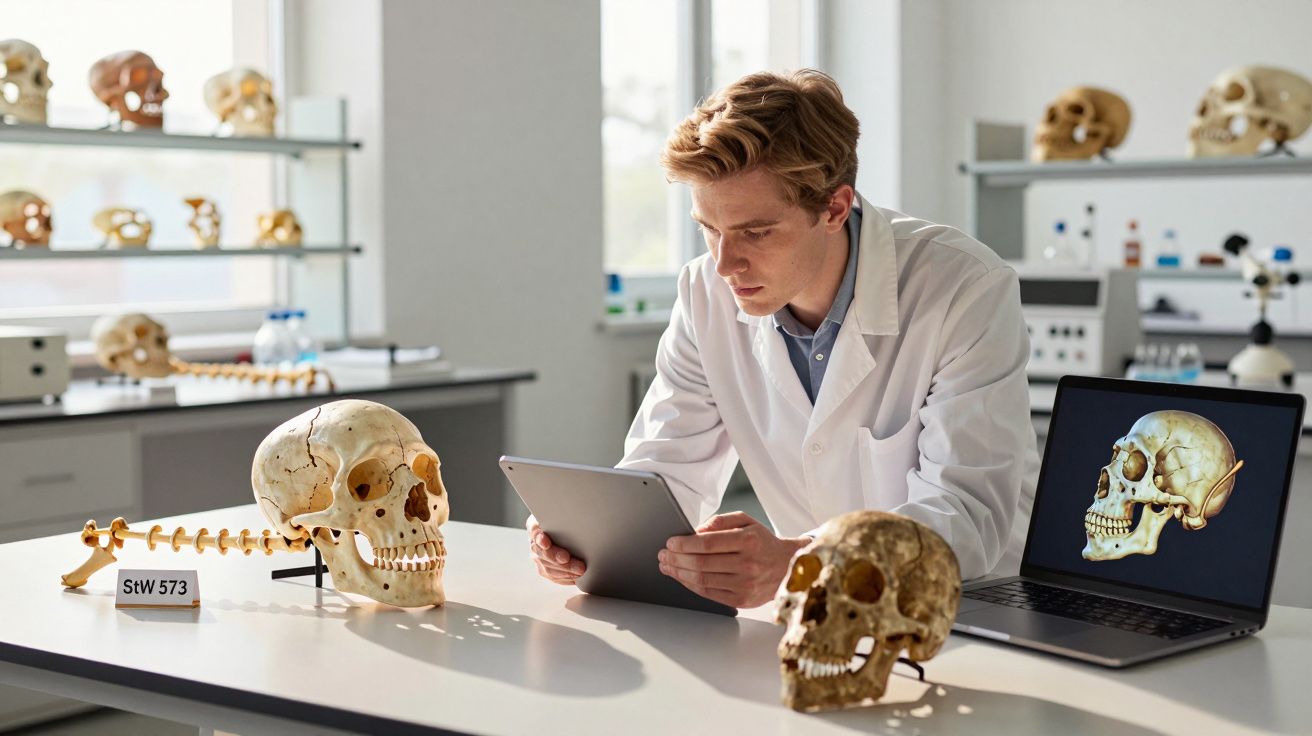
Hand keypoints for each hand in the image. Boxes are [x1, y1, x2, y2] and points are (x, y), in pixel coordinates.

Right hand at [526, 514, 585, 585]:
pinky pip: (553, 577)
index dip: (539, 537)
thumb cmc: (567, 521)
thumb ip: (567, 516)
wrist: (567, 530)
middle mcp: (535, 542)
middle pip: (542, 552)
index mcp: (536, 525)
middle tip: (568, 559)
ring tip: (579, 570)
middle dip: (556, 557)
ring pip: (547, 568)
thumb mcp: (564, 515)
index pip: (534, 530)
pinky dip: (565, 578)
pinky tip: (576, 577)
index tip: (545, 542)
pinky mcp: (545, 569)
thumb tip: (579, 511)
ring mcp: (538, 557)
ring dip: (564, 570)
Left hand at [658, 511, 809, 608]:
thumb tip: (696, 531)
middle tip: (663, 555)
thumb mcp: (746, 521)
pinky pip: (708, 594)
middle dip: (676, 559)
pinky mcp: (741, 601)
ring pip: (702, 580)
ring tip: (667, 566)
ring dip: (679, 573)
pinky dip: (690, 585)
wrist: (788, 567)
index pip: (708, 543)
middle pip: (701, 564)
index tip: (670, 542)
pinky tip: (681, 577)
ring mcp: (745, 585)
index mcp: (749, 541)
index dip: (684, 544)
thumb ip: (720, 521)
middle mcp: (748, 564)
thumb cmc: (762, 542)